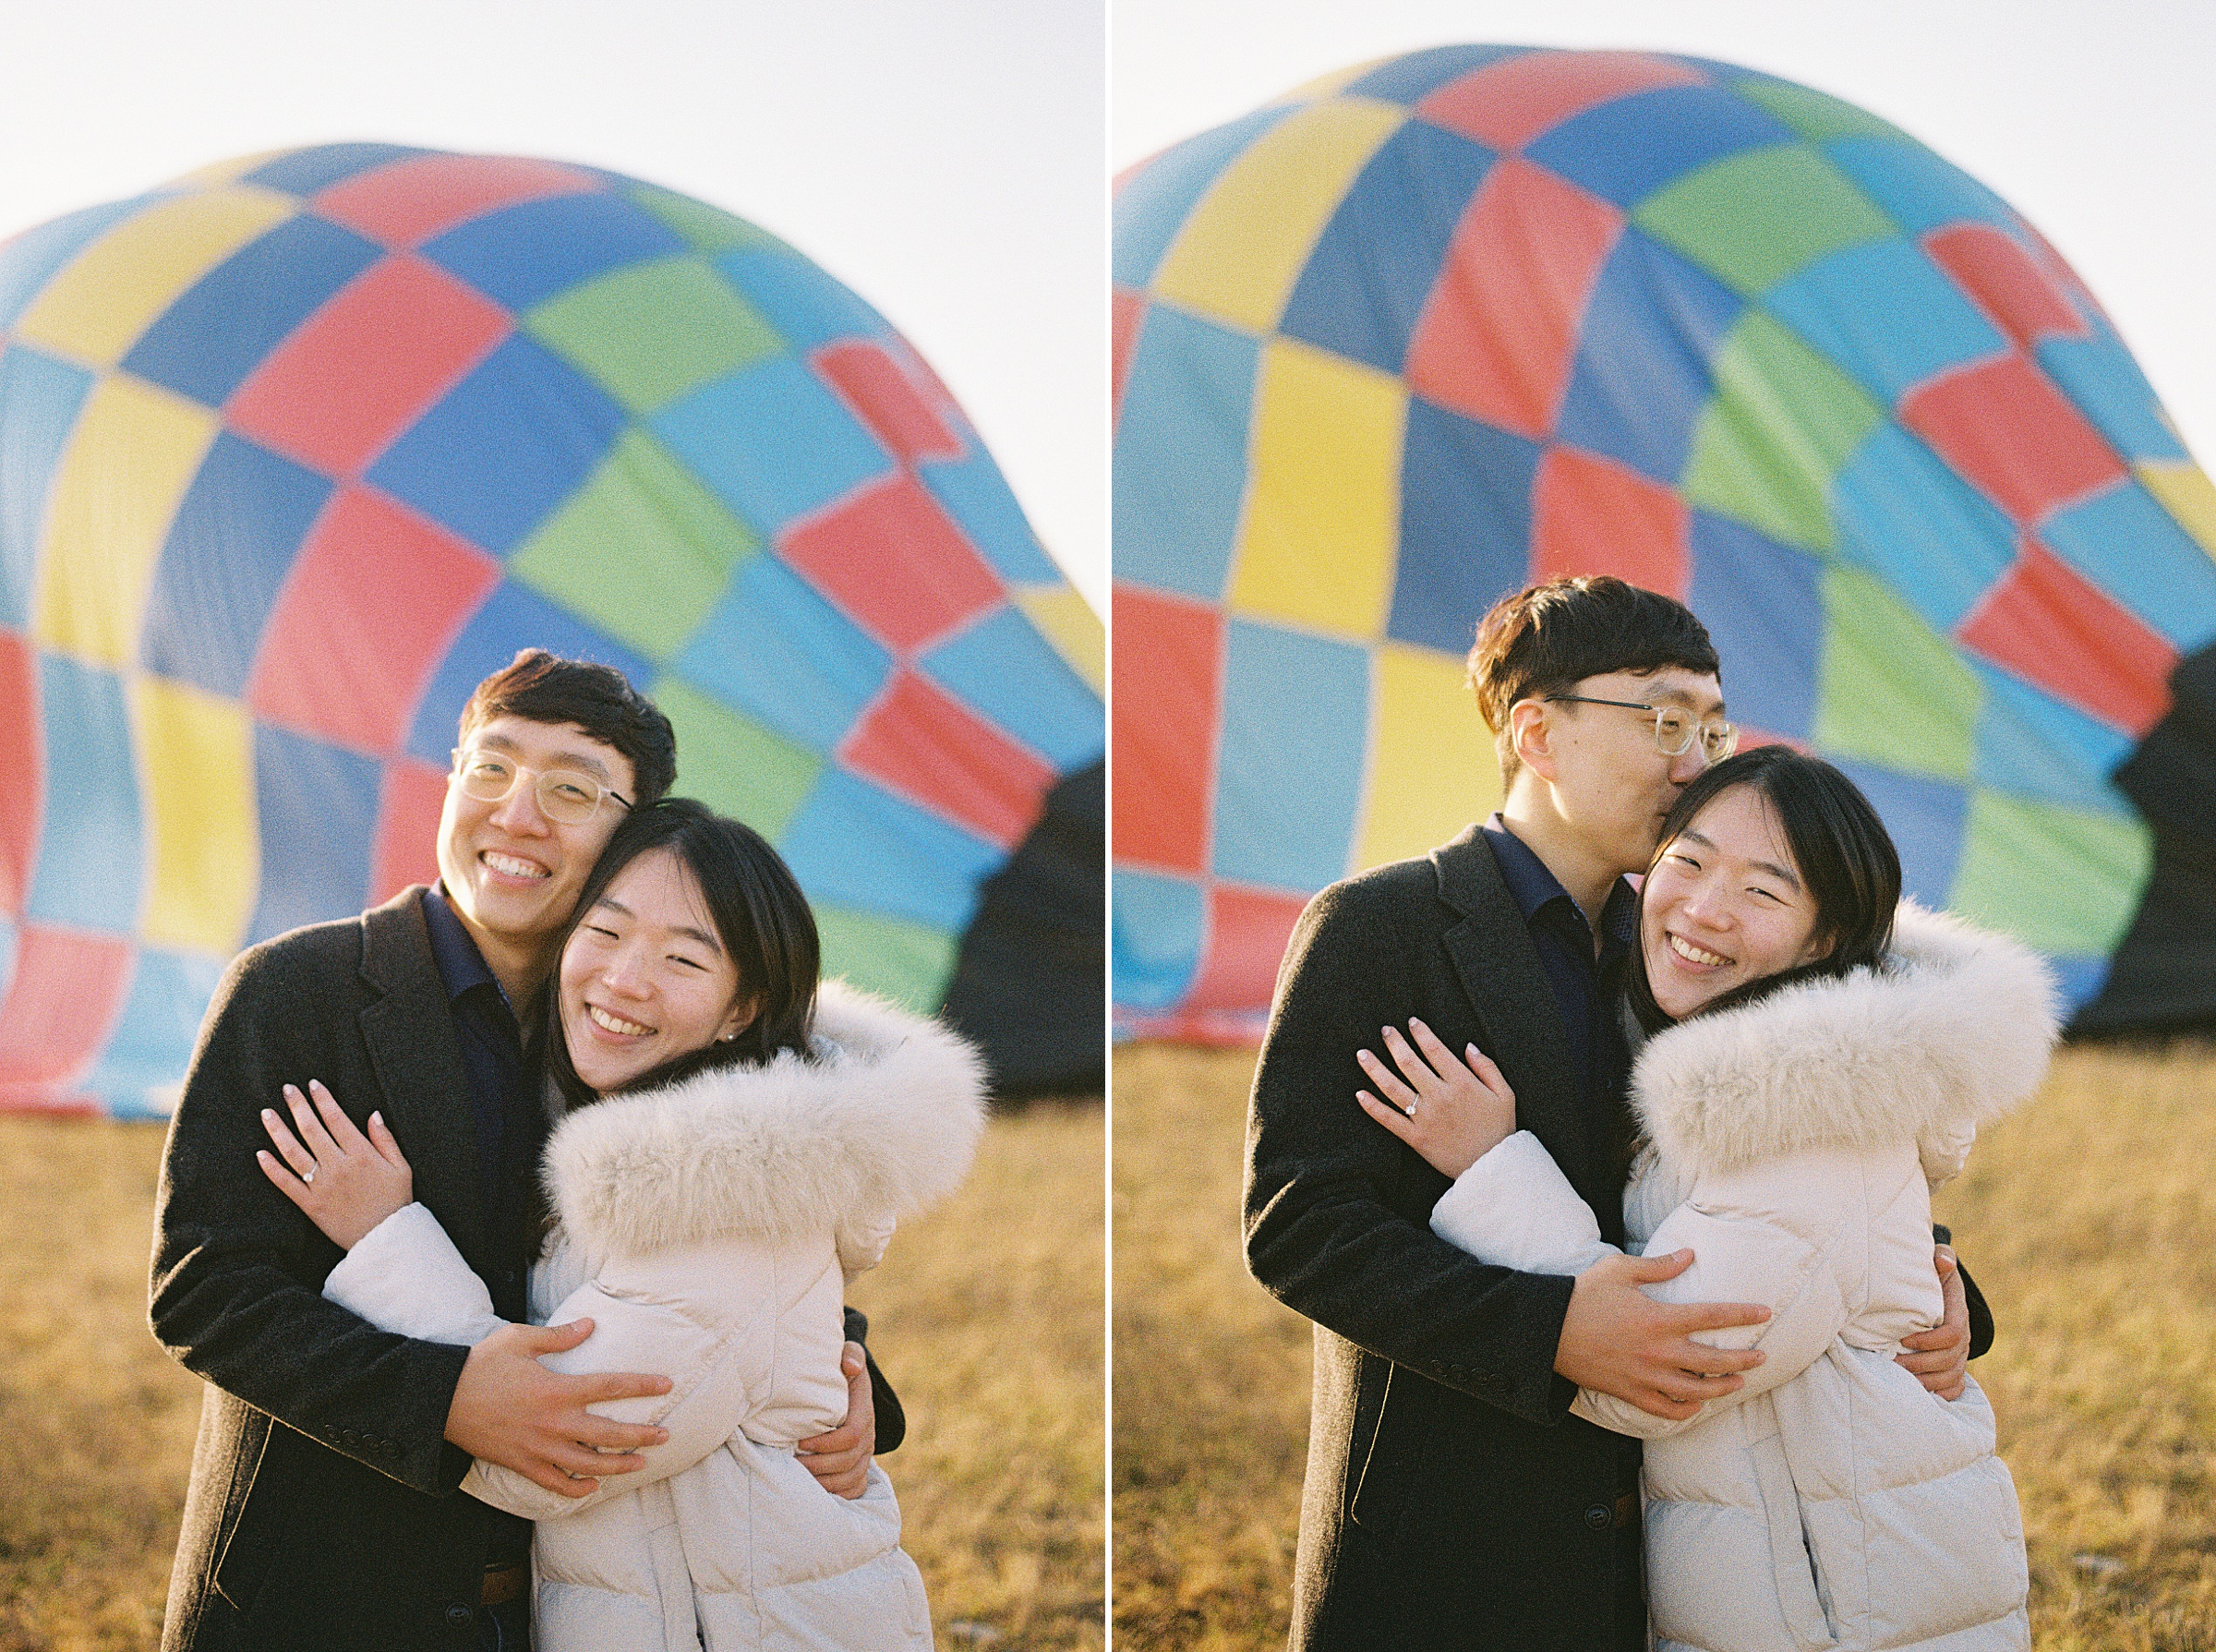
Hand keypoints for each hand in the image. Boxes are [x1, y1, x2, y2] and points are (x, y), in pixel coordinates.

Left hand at [256, 1080, 413, 1249]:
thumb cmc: (395, 1201)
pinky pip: (286, 1184)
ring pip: (293, 1152)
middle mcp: (338, 1166)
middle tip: (287, 1089)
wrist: (385, 1239)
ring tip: (266, 1113)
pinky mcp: (310, 1204)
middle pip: (312, 1130)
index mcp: (361, 1154)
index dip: (323, 1099)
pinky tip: (260, 1153)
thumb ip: (386, 1140)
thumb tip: (373, 1114)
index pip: (337, 1119)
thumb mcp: (401, 1167)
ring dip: (278, 1131)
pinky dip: (271, 1168)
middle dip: (298, 1106)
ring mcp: (321, 1186)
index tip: (313, 1084)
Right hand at [445, 1320, 672, 1495]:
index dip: (642, 1385)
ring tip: (641, 1465)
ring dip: (618, 1466)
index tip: (667, 1384)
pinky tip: (592, 1487)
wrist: (441, 1401)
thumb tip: (590, 1325)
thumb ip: (560, 1336)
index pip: (611, 1386)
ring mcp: (538, 1448)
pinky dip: (576, 1489)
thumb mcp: (520, 1340)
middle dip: (641, 1436)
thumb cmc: (481, 1365)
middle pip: (608, 1434)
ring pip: (588, 1464)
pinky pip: (554, 1483)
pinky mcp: (521, 1464)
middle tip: (666, 1435)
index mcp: (558, 1389)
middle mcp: (554, 1423)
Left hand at [795, 1342, 875, 1498]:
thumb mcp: (848, 1354)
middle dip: (818, 1465)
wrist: (848, 1384)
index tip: (801, 1442)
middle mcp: (869, 1436)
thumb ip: (850, 1355)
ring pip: (851, 1479)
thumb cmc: (840, 1369)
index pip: (852, 1435)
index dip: (827, 1443)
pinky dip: (837, 1495)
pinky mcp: (860, 1467)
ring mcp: (866, 1454)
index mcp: (865, 1411)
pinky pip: (855, 1489)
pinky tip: (815, 1493)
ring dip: (824, 1482)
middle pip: (849, 1461)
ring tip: (799, 1479)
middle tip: (791, 1464)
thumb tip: (850, 1367)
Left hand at [1354, 1019, 1515, 1177]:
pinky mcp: (1415, 1138)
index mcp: (1462, 1083)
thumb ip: (1487, 1067)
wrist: (1492, 1168)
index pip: (1435, 1050)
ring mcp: (1425, 1118)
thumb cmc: (1500, 1130)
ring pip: (1393, 1088)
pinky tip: (1359, 1094)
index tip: (1412, 1022)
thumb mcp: (1505, 1094)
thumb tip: (1468, 1046)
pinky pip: (1389, 1120)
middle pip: (1409, 1063)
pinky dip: (1372, 1107)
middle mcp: (1440, 1097)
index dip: (1421, 1033)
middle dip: (1394, 1043)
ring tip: (1362, 1054)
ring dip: (1374, 1068)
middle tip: (1385, 1030)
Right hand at [1555, 1250, 1769, 1419]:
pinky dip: (1687, 1410)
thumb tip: (1690, 1255)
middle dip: (1744, 1360)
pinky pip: (1667, 1410)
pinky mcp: (1631, 1393)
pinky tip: (1698, 1404)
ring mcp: (1646, 1377)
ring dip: (1723, 1388)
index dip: (1743, 1314)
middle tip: (1762, 1357)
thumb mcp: (1619, 1270)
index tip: (1765, 1312)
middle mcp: (1658, 1352)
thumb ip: (1659, 1266)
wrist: (1549, 1331)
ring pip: (1696, 1390)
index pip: (1712, 1316)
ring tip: (1738, 1382)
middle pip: (1714, 1361)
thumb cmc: (1584, 1295)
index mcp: (1659, 1319)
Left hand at [1896, 1245, 1970, 1399]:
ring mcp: (1960, 1354)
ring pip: (1952, 1377)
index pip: (1952, 1334)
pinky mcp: (1955, 1366)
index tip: (1903, 1340)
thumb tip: (1943, 1261)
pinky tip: (1919, 1394)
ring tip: (1900, 1379)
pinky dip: (1940, 1394)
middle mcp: (1963, 1338)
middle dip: (1921, 1364)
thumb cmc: (1932, 1275)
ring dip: (1926, 1381)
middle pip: (1949, 1360)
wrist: (1939, 1291)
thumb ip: (1941, 1258)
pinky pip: (1955, 1388)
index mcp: (1958, 1313)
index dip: (1929, 1340)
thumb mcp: (1937, 1261)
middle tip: (1893, 1364)